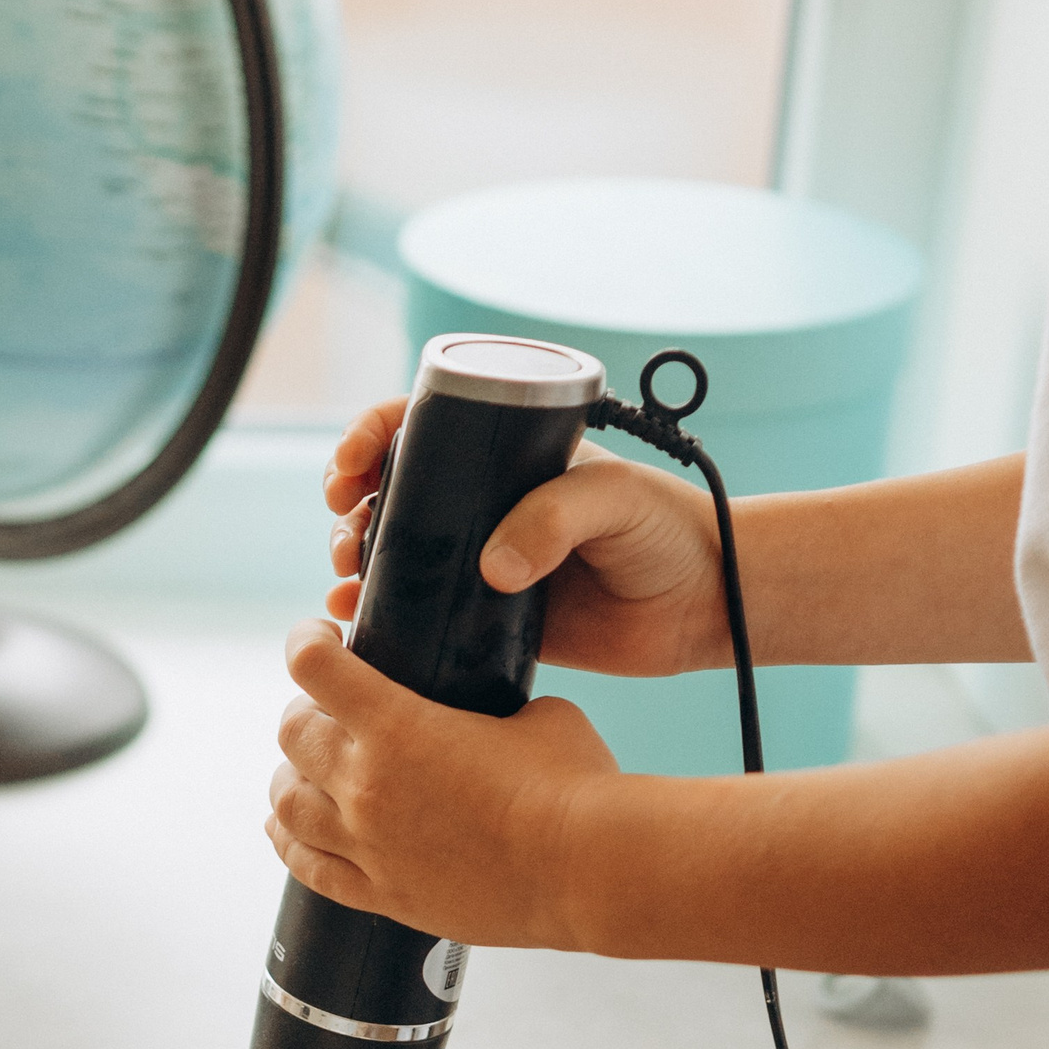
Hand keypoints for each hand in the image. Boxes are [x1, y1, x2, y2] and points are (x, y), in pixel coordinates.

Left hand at [268, 620, 623, 948]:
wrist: (589, 869)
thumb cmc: (576, 785)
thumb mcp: (535, 715)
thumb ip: (489, 709)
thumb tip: (486, 717)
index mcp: (398, 727)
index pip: (315, 668)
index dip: (307, 644)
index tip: (317, 640)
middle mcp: (367, 785)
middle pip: (291, 734)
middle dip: (304, 712)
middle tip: (325, 710)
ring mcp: (368, 845)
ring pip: (286, 805)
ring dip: (290, 778)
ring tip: (304, 771)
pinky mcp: (381, 894)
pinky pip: (307, 868)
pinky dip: (290, 842)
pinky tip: (288, 830)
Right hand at [324, 399, 728, 676]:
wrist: (701, 608)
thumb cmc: (669, 532)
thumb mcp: (614, 500)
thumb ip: (555, 520)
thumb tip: (491, 568)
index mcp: (508, 459)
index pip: (424, 428)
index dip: (372, 434)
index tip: (351, 461)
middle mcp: (485, 506)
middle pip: (391, 491)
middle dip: (350, 503)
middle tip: (346, 523)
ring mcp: (480, 563)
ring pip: (393, 553)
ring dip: (353, 557)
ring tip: (347, 574)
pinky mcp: (482, 621)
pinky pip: (414, 616)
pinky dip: (375, 616)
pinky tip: (352, 619)